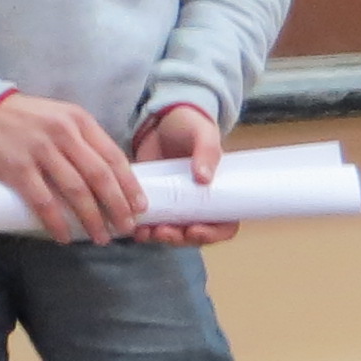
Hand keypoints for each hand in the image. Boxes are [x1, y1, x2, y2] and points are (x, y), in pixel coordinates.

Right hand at [0, 91, 145, 241]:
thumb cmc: (25, 118)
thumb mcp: (60, 117)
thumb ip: (81, 140)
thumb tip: (106, 177)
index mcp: (79, 120)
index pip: (112, 156)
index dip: (129, 184)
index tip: (139, 207)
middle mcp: (64, 133)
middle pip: (99, 176)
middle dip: (117, 206)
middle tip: (125, 228)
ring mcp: (41, 151)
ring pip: (76, 191)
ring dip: (92, 219)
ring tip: (101, 237)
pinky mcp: (18, 168)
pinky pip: (44, 201)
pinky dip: (57, 222)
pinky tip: (65, 236)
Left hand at [127, 102, 235, 246]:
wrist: (161, 121)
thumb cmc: (190, 126)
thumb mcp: (203, 133)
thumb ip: (207, 151)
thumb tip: (204, 178)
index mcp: (220, 194)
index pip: (224, 226)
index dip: (212, 234)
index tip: (194, 230)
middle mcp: (199, 205)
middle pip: (195, 236)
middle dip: (179, 239)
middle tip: (163, 232)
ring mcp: (176, 206)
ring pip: (173, 234)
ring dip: (161, 238)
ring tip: (146, 232)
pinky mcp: (155, 202)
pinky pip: (153, 224)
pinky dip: (145, 230)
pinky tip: (135, 229)